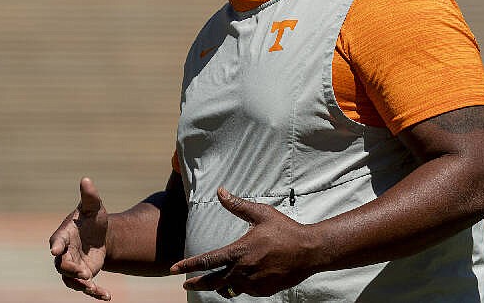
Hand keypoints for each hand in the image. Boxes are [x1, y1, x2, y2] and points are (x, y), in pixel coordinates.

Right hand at [49, 177, 111, 300]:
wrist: (101, 236)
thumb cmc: (93, 219)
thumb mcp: (94, 207)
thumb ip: (90, 196)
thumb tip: (86, 179)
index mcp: (63, 235)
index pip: (56, 241)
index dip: (55, 245)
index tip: (55, 250)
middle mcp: (64, 254)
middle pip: (61, 265)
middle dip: (71, 269)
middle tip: (84, 273)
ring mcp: (72, 267)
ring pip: (71, 280)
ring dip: (81, 285)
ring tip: (94, 288)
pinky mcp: (83, 277)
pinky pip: (85, 287)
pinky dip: (95, 293)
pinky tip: (107, 296)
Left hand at [170, 187, 317, 297]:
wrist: (309, 251)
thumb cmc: (285, 230)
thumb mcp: (261, 214)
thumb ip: (238, 205)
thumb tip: (220, 191)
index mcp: (239, 252)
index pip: (207, 261)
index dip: (188, 265)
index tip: (174, 269)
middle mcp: (243, 271)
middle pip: (212, 282)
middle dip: (196, 284)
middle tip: (185, 285)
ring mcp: (253, 283)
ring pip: (228, 289)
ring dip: (219, 286)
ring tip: (213, 283)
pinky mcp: (263, 291)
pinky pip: (245, 291)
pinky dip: (239, 286)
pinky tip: (240, 279)